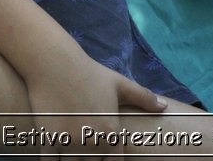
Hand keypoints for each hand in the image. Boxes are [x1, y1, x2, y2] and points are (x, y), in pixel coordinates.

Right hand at [25, 55, 165, 160]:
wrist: (54, 62)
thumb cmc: (89, 72)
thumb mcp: (119, 83)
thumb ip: (143, 98)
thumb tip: (164, 107)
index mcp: (111, 132)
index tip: (106, 156)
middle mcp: (91, 141)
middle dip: (92, 160)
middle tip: (89, 150)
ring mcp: (69, 142)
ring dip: (74, 160)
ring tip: (76, 151)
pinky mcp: (48, 140)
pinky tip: (56, 156)